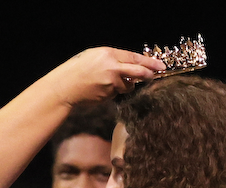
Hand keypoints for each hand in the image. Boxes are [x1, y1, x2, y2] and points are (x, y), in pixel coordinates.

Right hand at [47, 48, 165, 105]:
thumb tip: (130, 65)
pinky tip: (101, 88)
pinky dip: (114, 91)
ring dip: (126, 85)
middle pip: (137, 72)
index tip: (160, 65)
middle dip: (148, 74)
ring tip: (110, 82)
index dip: (148, 62)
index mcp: (109, 54)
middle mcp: (112, 69)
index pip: (134, 58)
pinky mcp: (108, 96)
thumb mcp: (95, 56)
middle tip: (155, 75)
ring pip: (127, 86)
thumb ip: (113, 59)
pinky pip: (116, 93)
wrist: (66, 87)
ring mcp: (111, 84)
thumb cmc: (78, 68)